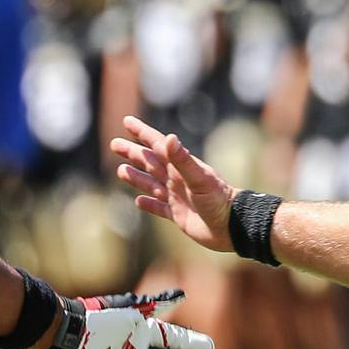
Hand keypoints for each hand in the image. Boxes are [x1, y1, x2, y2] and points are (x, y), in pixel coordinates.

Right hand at [109, 115, 235, 251]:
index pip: (158, 145)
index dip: (142, 133)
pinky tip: (138, 202)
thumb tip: (168, 138)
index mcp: (181, 167)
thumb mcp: (199, 177)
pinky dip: (149, 204)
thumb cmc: (219, 200)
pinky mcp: (179, 215)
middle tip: (115, 144)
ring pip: (152, 184)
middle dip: (133, 153)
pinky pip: (159, 208)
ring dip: (137, 177)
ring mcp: (178, 197)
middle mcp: (178, 179)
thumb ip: (182, 159)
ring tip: (120, 170)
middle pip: (150, 163)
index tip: (127, 121)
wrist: (233, 226)